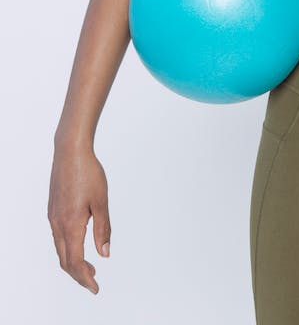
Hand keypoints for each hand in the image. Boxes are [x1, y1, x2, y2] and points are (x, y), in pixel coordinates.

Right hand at [48, 145, 110, 294]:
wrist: (70, 152)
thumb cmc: (88, 172)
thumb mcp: (101, 201)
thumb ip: (103, 229)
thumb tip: (105, 254)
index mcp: (71, 224)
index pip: (75, 262)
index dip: (85, 278)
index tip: (95, 288)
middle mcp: (58, 224)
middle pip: (64, 260)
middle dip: (78, 275)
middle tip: (93, 281)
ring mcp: (53, 217)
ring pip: (60, 249)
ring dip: (72, 262)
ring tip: (89, 266)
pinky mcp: (53, 210)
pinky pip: (57, 237)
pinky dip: (67, 248)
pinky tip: (79, 244)